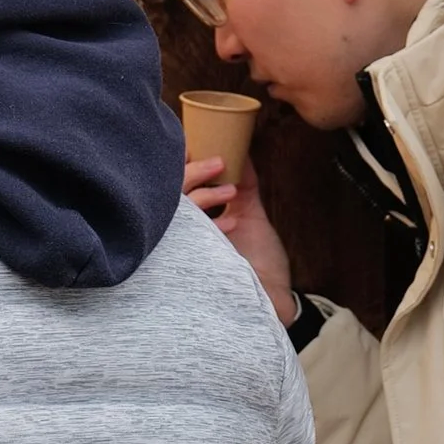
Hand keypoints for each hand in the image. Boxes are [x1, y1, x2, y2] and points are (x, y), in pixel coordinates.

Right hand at [182, 154, 297, 325]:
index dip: (180, 164)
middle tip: (216, 161)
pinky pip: (194, 238)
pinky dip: (214, 226)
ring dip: (203, 197)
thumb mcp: (250, 214)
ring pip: (178, 214)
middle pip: (172, 195)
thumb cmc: (258, 259)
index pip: (176, 184)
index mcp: (195, 218)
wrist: (271, 297)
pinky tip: (233, 223)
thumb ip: (244, 185)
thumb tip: (244, 151)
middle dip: (191, 174)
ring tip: (229, 191)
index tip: (191, 146)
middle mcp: (186, 231)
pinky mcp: (197, 264)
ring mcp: (188, 247)